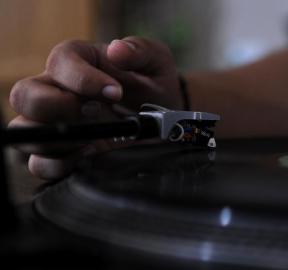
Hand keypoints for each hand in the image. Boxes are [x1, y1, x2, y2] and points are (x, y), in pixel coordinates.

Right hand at [8, 37, 182, 179]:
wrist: (164, 120)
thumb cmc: (154, 85)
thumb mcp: (155, 62)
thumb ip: (139, 51)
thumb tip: (116, 50)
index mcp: (77, 61)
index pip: (59, 61)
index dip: (82, 78)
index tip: (116, 92)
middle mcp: (58, 91)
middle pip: (24, 96)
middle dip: (56, 107)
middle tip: (95, 113)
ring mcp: (57, 124)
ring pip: (25, 132)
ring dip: (56, 139)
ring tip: (93, 139)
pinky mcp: (64, 153)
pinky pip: (40, 164)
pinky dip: (59, 164)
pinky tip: (90, 155)